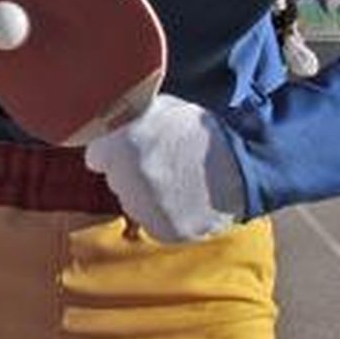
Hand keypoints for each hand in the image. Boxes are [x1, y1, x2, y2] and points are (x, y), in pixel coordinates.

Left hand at [83, 93, 245, 242]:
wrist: (243, 163)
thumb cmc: (201, 132)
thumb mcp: (160, 108)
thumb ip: (128, 118)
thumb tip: (105, 121)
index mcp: (121, 144)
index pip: (95, 157)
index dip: (112, 152)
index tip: (126, 150)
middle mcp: (127, 178)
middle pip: (114, 180)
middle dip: (129, 172)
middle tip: (160, 162)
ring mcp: (145, 208)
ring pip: (132, 203)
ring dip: (146, 196)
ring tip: (177, 181)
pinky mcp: (163, 230)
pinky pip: (152, 224)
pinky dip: (164, 216)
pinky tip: (184, 200)